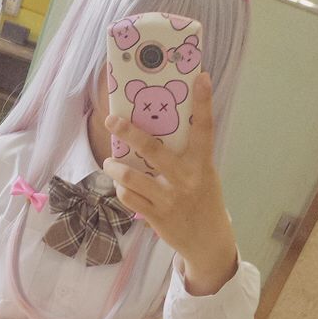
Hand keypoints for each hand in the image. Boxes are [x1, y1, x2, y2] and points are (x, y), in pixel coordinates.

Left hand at [101, 71, 235, 269]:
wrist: (208, 242)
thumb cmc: (203, 200)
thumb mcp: (203, 175)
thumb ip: (186, 156)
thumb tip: (155, 131)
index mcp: (202, 164)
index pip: (205, 128)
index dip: (204, 101)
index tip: (201, 76)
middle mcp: (186, 179)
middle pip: (152, 149)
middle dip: (128, 132)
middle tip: (111, 120)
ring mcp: (169, 198)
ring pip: (130, 177)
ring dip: (114, 168)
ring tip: (109, 163)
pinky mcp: (156, 216)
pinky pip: (129, 197)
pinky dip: (121, 188)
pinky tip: (121, 185)